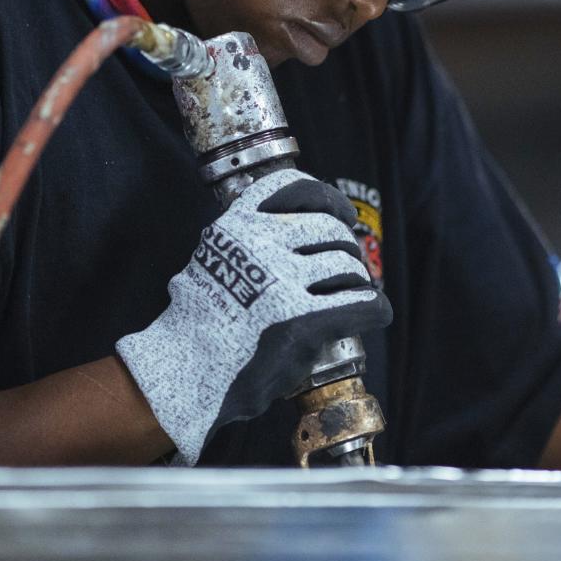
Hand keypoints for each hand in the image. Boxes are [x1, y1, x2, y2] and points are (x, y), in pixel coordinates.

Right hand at [116, 167, 391, 464]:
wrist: (184, 373)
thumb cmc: (198, 323)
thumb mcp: (212, 257)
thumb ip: (247, 239)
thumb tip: (295, 227)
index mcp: (238, 223)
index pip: (295, 187)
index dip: (327, 198)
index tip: (340, 213)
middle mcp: (261, 244)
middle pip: (330, 229)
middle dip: (346, 248)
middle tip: (348, 268)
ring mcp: (282, 282)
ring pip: (346, 266)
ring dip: (358, 281)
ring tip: (356, 294)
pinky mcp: (301, 323)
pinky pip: (360, 304)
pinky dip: (375, 307)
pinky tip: (376, 312)